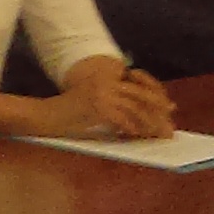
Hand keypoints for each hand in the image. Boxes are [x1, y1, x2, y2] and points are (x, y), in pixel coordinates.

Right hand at [47, 63, 173, 140]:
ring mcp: (101, 93)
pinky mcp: (98, 107)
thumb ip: (117, 106)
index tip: (170, 108)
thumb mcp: (96, 105)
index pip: (139, 84)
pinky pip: (124, 120)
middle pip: (142, 96)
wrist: (42, 116)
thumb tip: (146, 118)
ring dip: (150, 125)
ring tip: (159, 136)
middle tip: (170, 129)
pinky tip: (138, 137)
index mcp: (105, 76)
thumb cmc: (67, 115)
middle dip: (159, 113)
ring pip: (136, 109)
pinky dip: (134, 130)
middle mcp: (105, 81)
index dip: (157, 96)